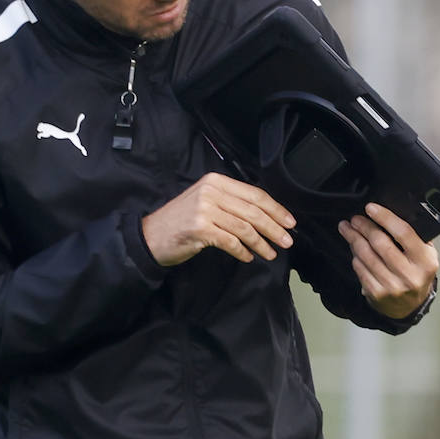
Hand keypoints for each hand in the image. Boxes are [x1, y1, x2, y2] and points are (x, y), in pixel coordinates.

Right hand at [142, 172, 295, 265]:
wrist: (150, 236)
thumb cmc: (181, 221)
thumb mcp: (206, 202)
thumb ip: (230, 203)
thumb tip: (265, 216)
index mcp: (216, 181)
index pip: (254, 194)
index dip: (275, 209)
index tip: (289, 222)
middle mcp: (211, 191)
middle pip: (253, 210)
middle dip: (274, 227)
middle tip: (287, 240)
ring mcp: (204, 209)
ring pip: (245, 227)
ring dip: (261, 243)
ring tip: (270, 253)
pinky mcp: (200, 228)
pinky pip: (231, 241)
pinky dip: (243, 251)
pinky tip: (248, 257)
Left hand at [338, 203, 438, 318]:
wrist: (411, 306)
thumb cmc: (417, 272)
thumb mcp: (425, 255)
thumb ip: (415, 237)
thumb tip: (388, 213)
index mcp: (425, 261)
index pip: (403, 233)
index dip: (385, 218)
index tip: (370, 207)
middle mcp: (409, 274)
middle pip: (380, 243)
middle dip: (364, 227)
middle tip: (355, 219)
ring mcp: (392, 286)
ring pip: (366, 255)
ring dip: (353, 239)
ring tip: (347, 228)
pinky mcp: (376, 294)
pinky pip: (360, 269)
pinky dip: (355, 256)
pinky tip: (353, 248)